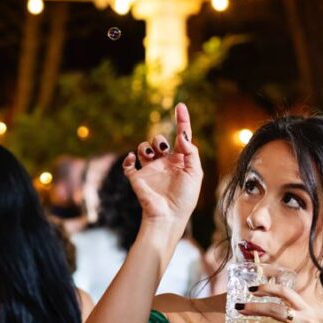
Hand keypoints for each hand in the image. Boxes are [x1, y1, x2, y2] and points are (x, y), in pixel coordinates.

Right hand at [123, 103, 202, 227]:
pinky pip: (128, 165)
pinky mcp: (137, 178)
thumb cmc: (185, 198)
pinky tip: (133, 159)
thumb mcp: (194, 173)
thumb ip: (191, 152)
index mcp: (180, 161)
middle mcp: (164, 163)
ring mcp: (150, 170)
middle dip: (160, 139)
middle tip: (164, 148)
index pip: (181, 137)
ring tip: (151, 154)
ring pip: (143, 148)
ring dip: (146, 147)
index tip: (180, 106)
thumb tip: (183, 135)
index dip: (182, 120)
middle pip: (159, 140)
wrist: (168, 216)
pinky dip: (128, 159)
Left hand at [239, 282, 322, 322]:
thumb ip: (290, 312)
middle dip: (254, 308)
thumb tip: (261, 303)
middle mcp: (307, 322)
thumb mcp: (305, 322)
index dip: (267, 288)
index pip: (286, 292)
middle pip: (276, 309)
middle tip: (239, 308)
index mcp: (307, 310)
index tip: (251, 289)